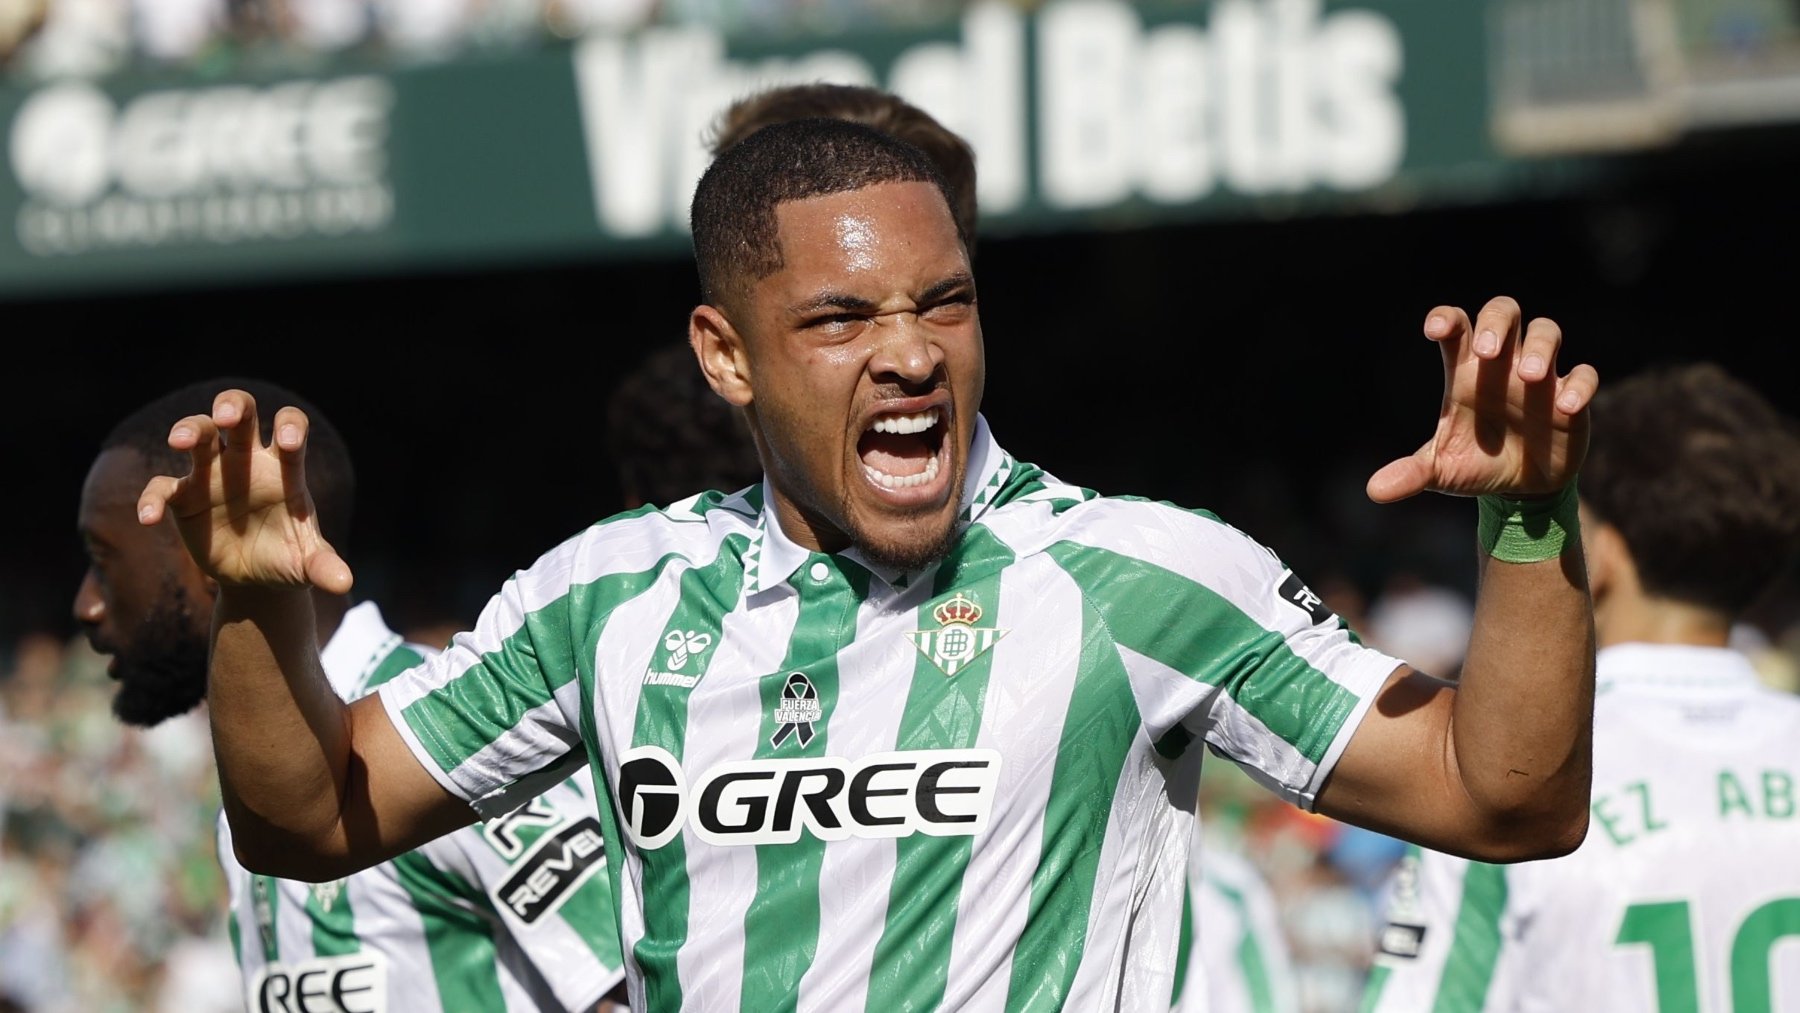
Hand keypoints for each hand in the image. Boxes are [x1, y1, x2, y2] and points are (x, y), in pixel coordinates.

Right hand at [136, 388, 352, 592]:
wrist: (256, 578)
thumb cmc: (288, 559)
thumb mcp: (307, 566)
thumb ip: (323, 567)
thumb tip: (344, 583)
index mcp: (284, 468)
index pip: (290, 429)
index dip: (290, 427)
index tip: (286, 442)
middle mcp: (247, 461)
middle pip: (241, 414)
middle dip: (233, 406)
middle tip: (226, 416)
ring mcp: (213, 474)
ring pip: (199, 434)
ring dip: (189, 430)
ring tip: (180, 441)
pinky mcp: (184, 497)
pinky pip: (163, 488)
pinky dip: (153, 498)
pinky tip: (149, 518)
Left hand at [1367, 296, 1597, 502]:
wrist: (1519, 490)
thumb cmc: (1476, 464)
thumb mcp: (1442, 471)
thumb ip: (1412, 474)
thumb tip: (1374, 490)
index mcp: (1465, 372)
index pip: (1457, 327)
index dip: (1446, 318)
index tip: (1436, 329)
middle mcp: (1503, 365)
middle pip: (1504, 312)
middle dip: (1496, 322)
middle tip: (1488, 350)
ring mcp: (1540, 376)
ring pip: (1547, 332)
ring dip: (1540, 347)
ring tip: (1528, 376)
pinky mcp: (1571, 397)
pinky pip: (1583, 375)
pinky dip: (1578, 385)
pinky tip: (1565, 406)